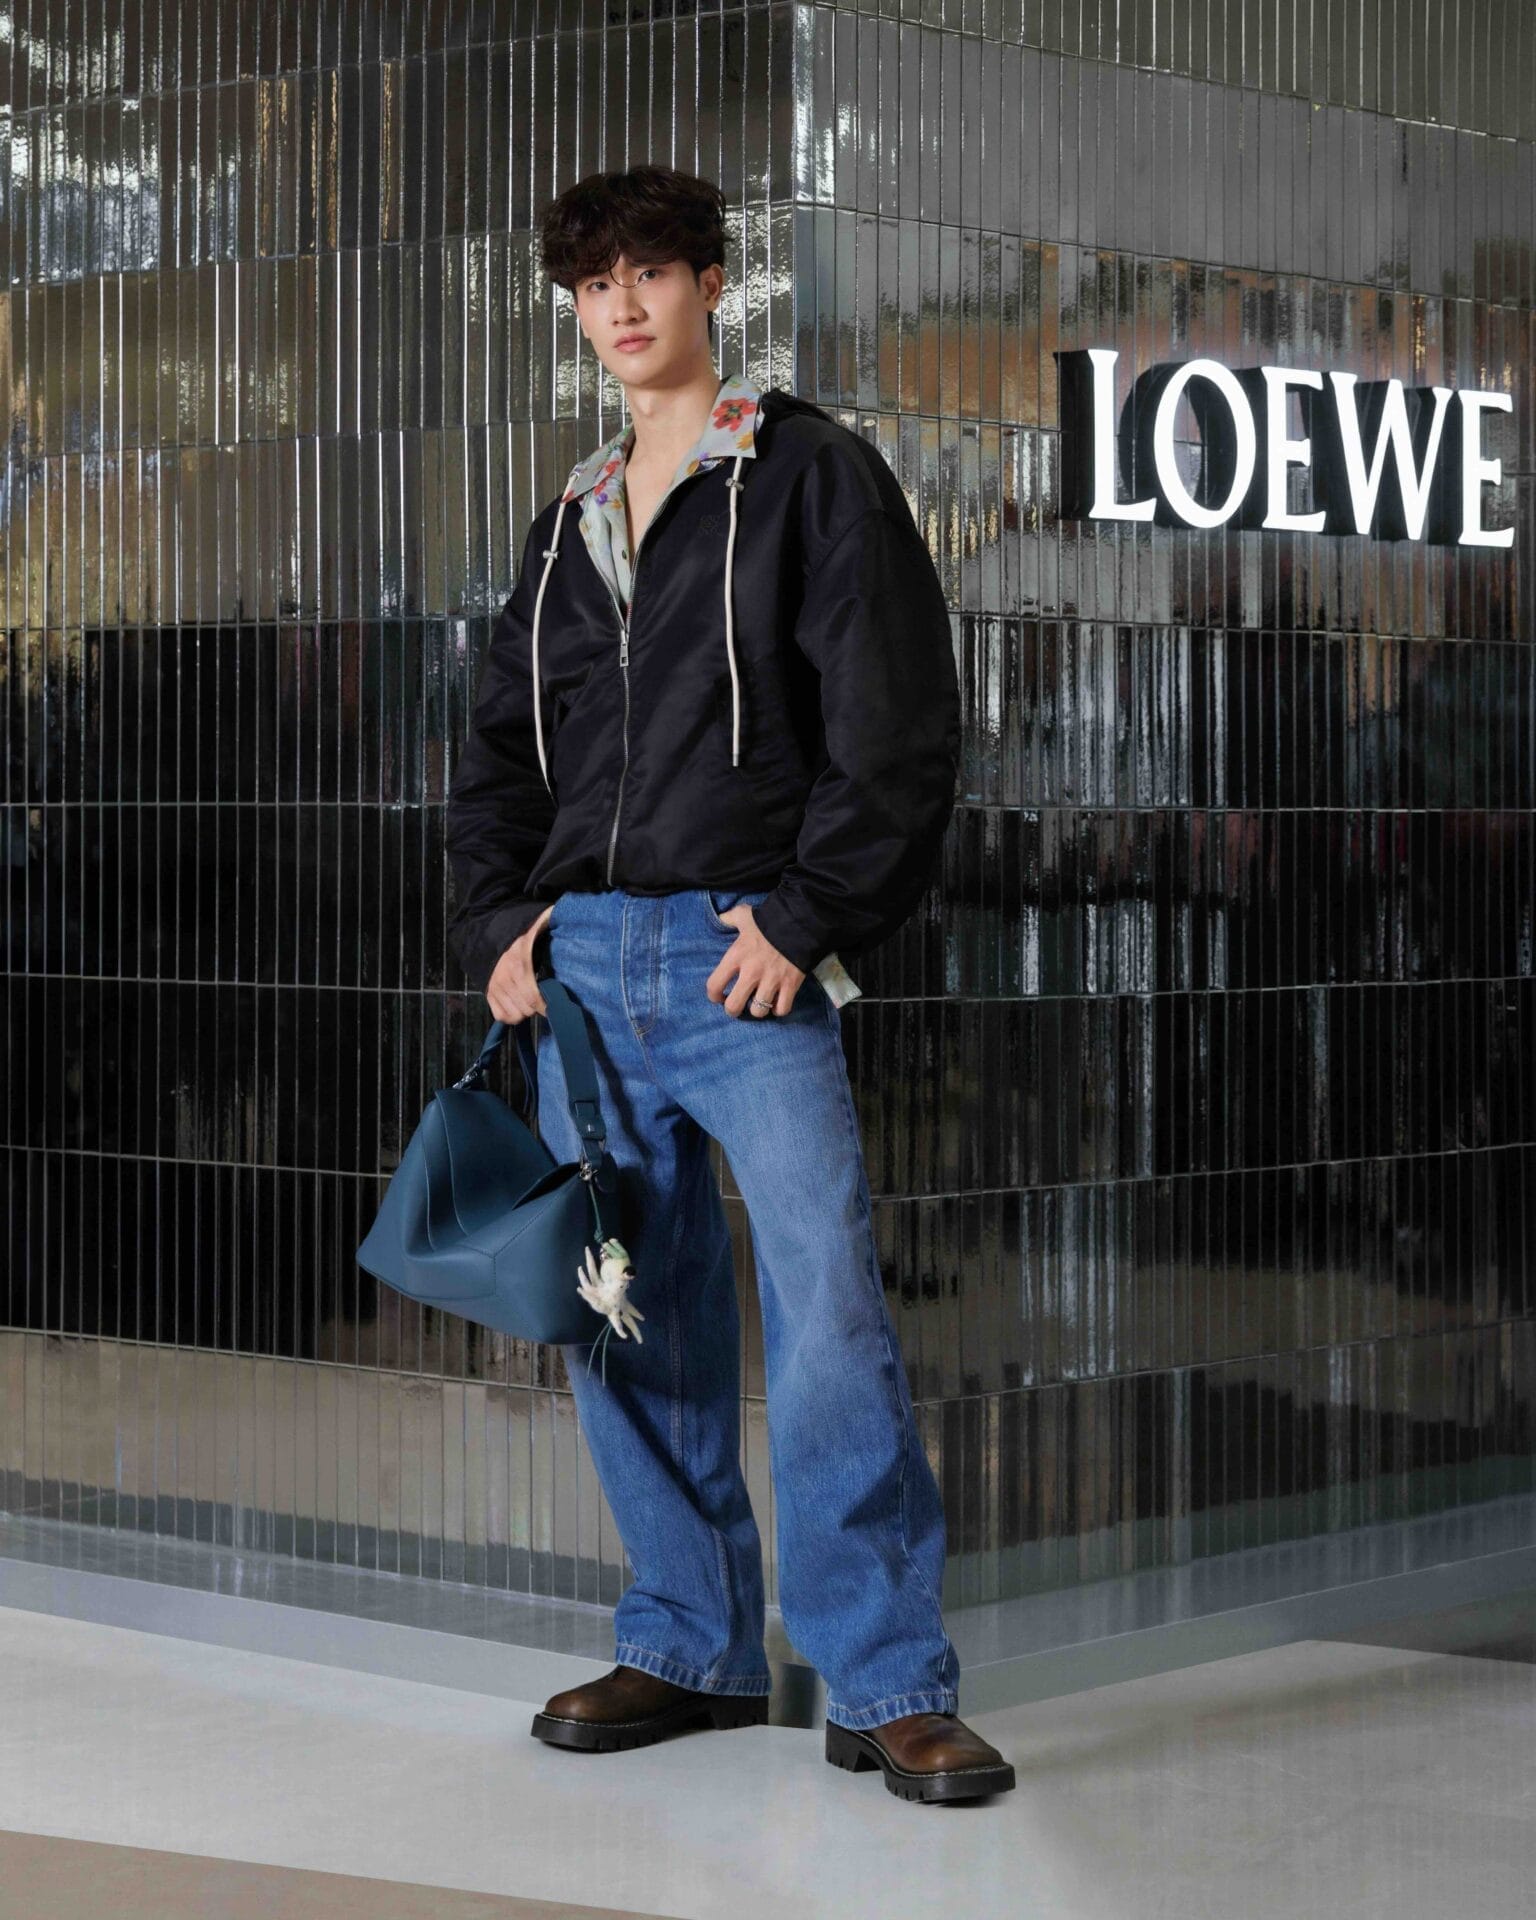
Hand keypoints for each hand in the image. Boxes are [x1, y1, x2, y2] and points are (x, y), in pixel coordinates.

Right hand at [486, 902, 555, 1023]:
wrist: (489, 931)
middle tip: (546, 999)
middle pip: (526, 1009)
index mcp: (519, 965)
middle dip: (539, 1008)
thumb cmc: (520, 930)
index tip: (557, 1005)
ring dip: (526, 1012)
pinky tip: (519, 1005)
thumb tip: (573, 917)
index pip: (534, 998)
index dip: (547, 1007)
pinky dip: (511, 1015)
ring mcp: (494, 987)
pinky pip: (500, 1016)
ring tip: (533, 1000)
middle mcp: (504, 979)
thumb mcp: (538, 921)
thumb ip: (554, 919)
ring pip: (514, 1015)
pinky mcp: (487, 992)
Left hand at [706, 905, 806, 1017]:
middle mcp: (751, 972)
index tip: (718, 996)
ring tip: (758, 1003)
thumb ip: (729, 918)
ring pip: (758, 1012)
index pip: (714, 985)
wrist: (800, 921)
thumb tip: (721, 918)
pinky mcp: (790, 985)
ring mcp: (772, 981)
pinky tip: (776, 1002)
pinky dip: (779, 1009)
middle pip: (733, 1006)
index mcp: (736, 956)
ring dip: (757, 1010)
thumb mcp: (744, 915)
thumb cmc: (768, 921)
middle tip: (737, 1005)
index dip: (713, 995)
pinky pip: (782, 1009)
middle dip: (733, 1010)